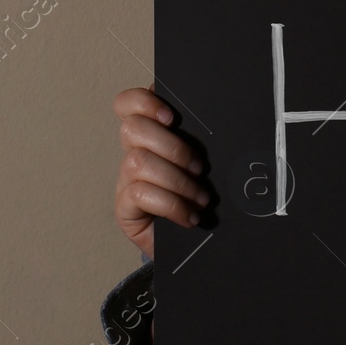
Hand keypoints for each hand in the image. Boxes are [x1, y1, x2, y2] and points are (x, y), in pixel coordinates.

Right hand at [113, 85, 210, 261]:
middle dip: (173, 146)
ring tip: (202, 197)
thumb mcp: (202, 164)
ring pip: (137, 161)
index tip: (172, 116)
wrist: (192, 242)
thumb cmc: (199, 195)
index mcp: (151, 134)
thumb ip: (201, 139)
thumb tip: (220, 117)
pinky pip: (139, 194)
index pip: (128, 104)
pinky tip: (190, 216)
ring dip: (177, 179)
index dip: (143, 102)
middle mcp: (133, 153)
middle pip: (132, 128)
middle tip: (200, 167)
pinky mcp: (125, 208)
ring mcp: (126, 180)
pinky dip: (171, 204)